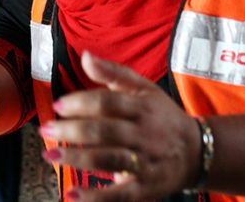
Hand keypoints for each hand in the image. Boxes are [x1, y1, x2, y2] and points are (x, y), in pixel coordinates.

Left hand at [39, 51, 201, 200]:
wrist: (198, 152)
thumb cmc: (162, 116)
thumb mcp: (144, 88)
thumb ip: (113, 72)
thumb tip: (85, 56)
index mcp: (142, 107)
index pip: (108, 102)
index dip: (81, 102)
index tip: (58, 105)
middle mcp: (144, 134)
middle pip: (105, 131)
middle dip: (72, 130)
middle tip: (46, 129)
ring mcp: (145, 162)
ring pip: (109, 159)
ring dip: (77, 159)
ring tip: (51, 156)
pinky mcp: (145, 187)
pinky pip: (119, 194)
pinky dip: (95, 197)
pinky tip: (72, 195)